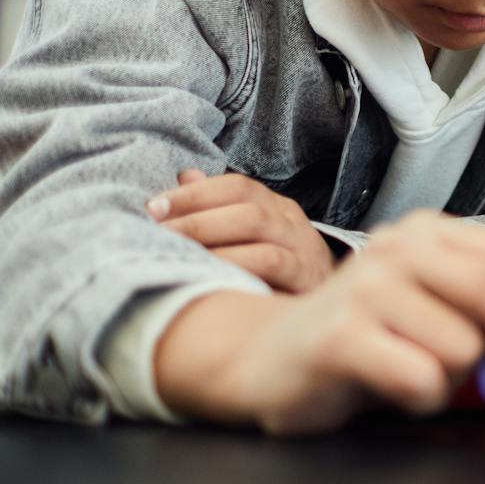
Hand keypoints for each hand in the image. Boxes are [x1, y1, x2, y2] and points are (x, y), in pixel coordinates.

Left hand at [149, 169, 334, 292]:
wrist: (332, 308)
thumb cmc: (278, 271)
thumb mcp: (253, 239)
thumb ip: (219, 208)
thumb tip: (184, 175)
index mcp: (275, 206)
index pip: (236, 185)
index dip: (193, 193)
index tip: (152, 207)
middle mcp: (290, 220)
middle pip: (244, 205)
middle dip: (194, 216)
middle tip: (156, 231)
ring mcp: (302, 245)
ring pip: (257, 225)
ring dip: (210, 236)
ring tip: (175, 251)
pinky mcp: (307, 275)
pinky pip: (273, 261)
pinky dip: (237, 262)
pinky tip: (207, 273)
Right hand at [153, 211, 484, 433]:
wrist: (268, 355)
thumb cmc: (370, 334)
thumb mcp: (434, 307)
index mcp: (431, 233)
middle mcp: (399, 248)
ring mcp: (365, 288)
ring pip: (460, 345)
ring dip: (456, 377)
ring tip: (419, 371)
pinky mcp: (339, 336)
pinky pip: (418, 378)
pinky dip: (422, 396)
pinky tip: (393, 387)